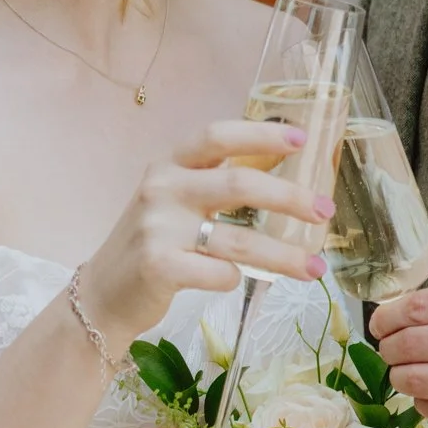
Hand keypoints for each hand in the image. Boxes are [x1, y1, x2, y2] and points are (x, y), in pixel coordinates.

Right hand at [83, 120, 328, 353]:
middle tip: (324, 210)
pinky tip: (240, 280)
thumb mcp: (174, 199)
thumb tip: (282, 167)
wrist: (103, 294)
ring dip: (283, 255)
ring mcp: (158, 228)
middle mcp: (162, 189)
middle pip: (238, 184)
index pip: (217, 135)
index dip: (261, 133)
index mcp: (170, 164)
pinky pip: (218, 272)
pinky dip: (237, 277)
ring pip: (238, 239)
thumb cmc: (153, 242)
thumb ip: (214, 180)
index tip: (302, 138)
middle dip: (289, 197)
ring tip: (315, 266)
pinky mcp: (158, 266)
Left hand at [369, 280, 427, 427]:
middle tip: (388, 353)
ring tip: (406, 376)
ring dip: (402, 378)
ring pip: (416, 380)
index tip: (379, 325)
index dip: (387, 318)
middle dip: (389, 349)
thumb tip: (407, 316)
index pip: (415, 307)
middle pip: (408, 343)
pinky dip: (426, 404)